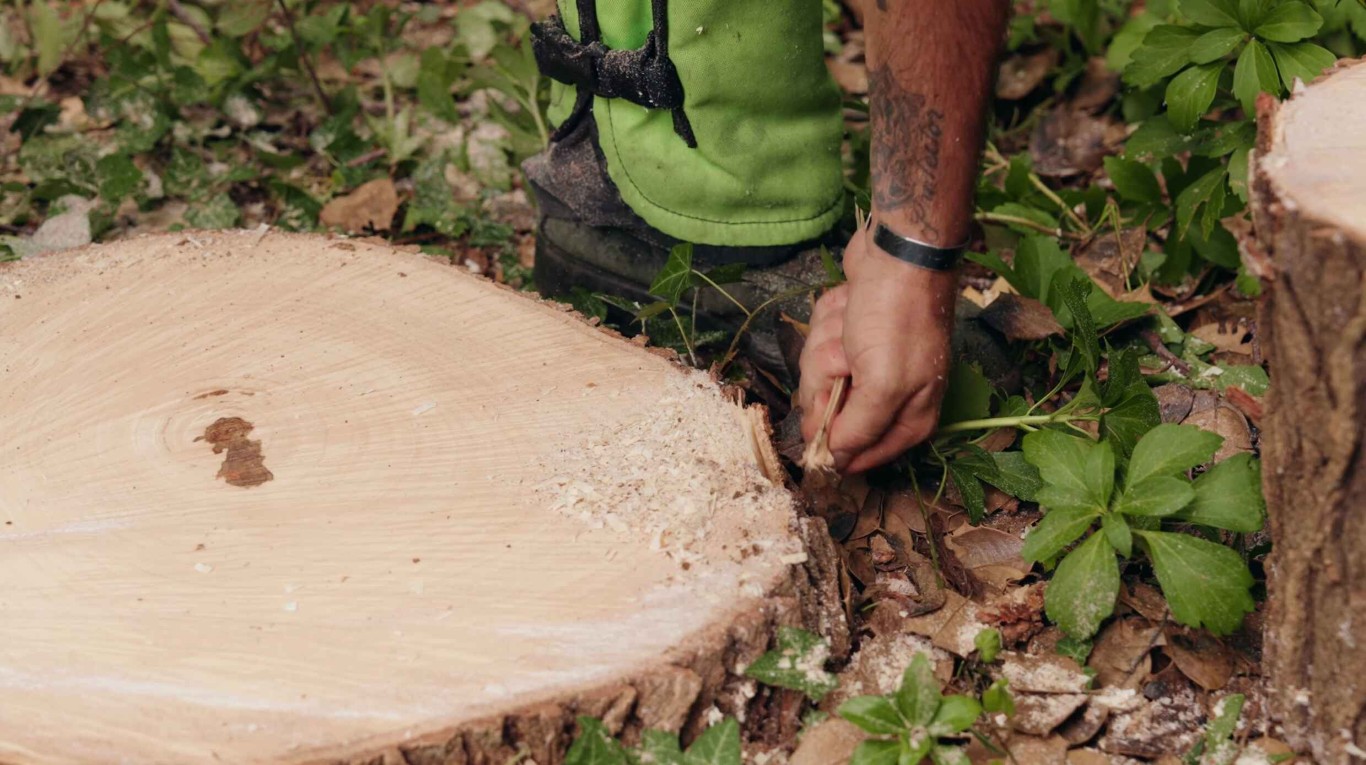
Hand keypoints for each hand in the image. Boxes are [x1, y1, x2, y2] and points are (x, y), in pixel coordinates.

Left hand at [797, 224, 957, 472]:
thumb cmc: (897, 317)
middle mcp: (890, 396)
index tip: (826, 410)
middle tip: (849, 352)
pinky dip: (829, 321)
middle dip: (829, 377)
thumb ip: (858, 430)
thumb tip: (835, 462)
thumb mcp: (883, 384)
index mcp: (909, 418)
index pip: (859, 456)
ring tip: (853, 324)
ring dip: (828, 344)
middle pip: (829, 413)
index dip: (834, 440)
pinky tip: (849, 306)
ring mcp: (866, 363)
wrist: (897, 251)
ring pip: (818, 374)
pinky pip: (819, 342)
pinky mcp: (849, 334)